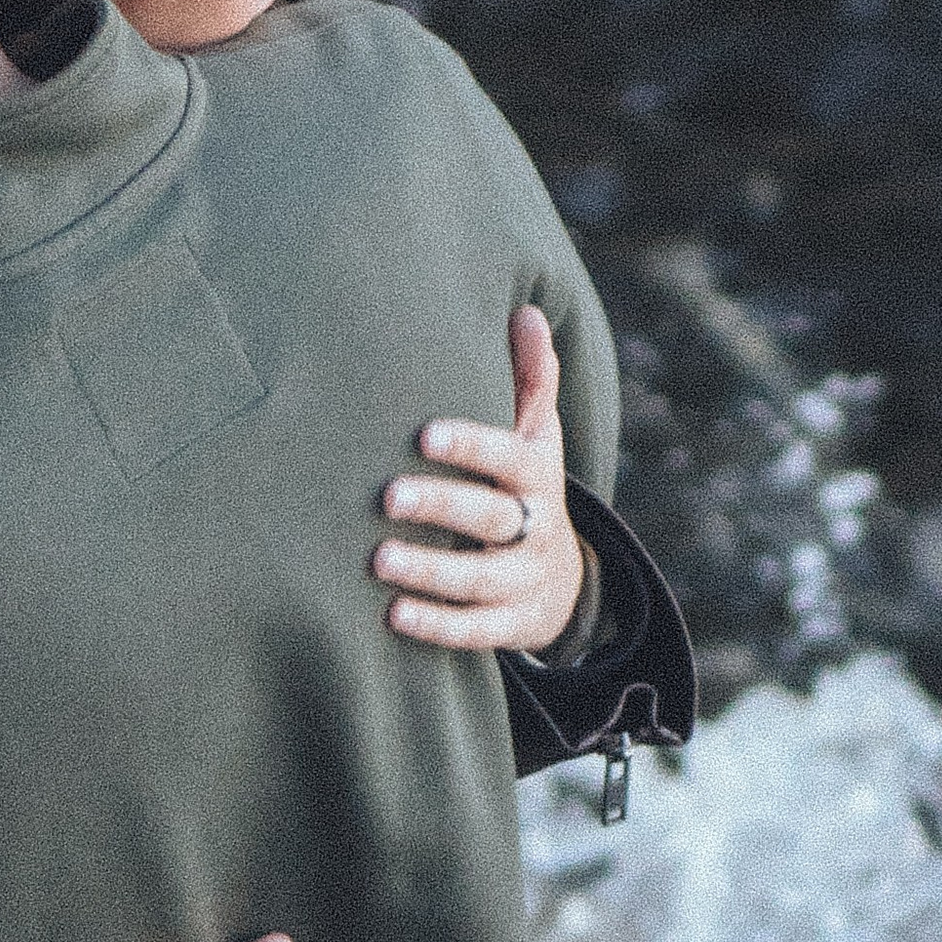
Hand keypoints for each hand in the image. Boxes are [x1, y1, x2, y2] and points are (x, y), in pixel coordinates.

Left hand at [375, 304, 587, 658]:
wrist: (563, 580)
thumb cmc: (527, 488)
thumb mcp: (538, 435)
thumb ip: (531, 378)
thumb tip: (526, 310)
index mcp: (539, 474)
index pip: (508, 456)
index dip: (471, 446)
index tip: (423, 434)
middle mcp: (537, 527)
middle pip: (493, 517)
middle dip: (442, 506)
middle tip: (387, 496)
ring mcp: (525, 580)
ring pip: (481, 579)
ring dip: (431, 570)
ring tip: (378, 560)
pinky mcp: (513, 624)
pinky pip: (477, 630)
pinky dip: (437, 625)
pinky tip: (393, 615)